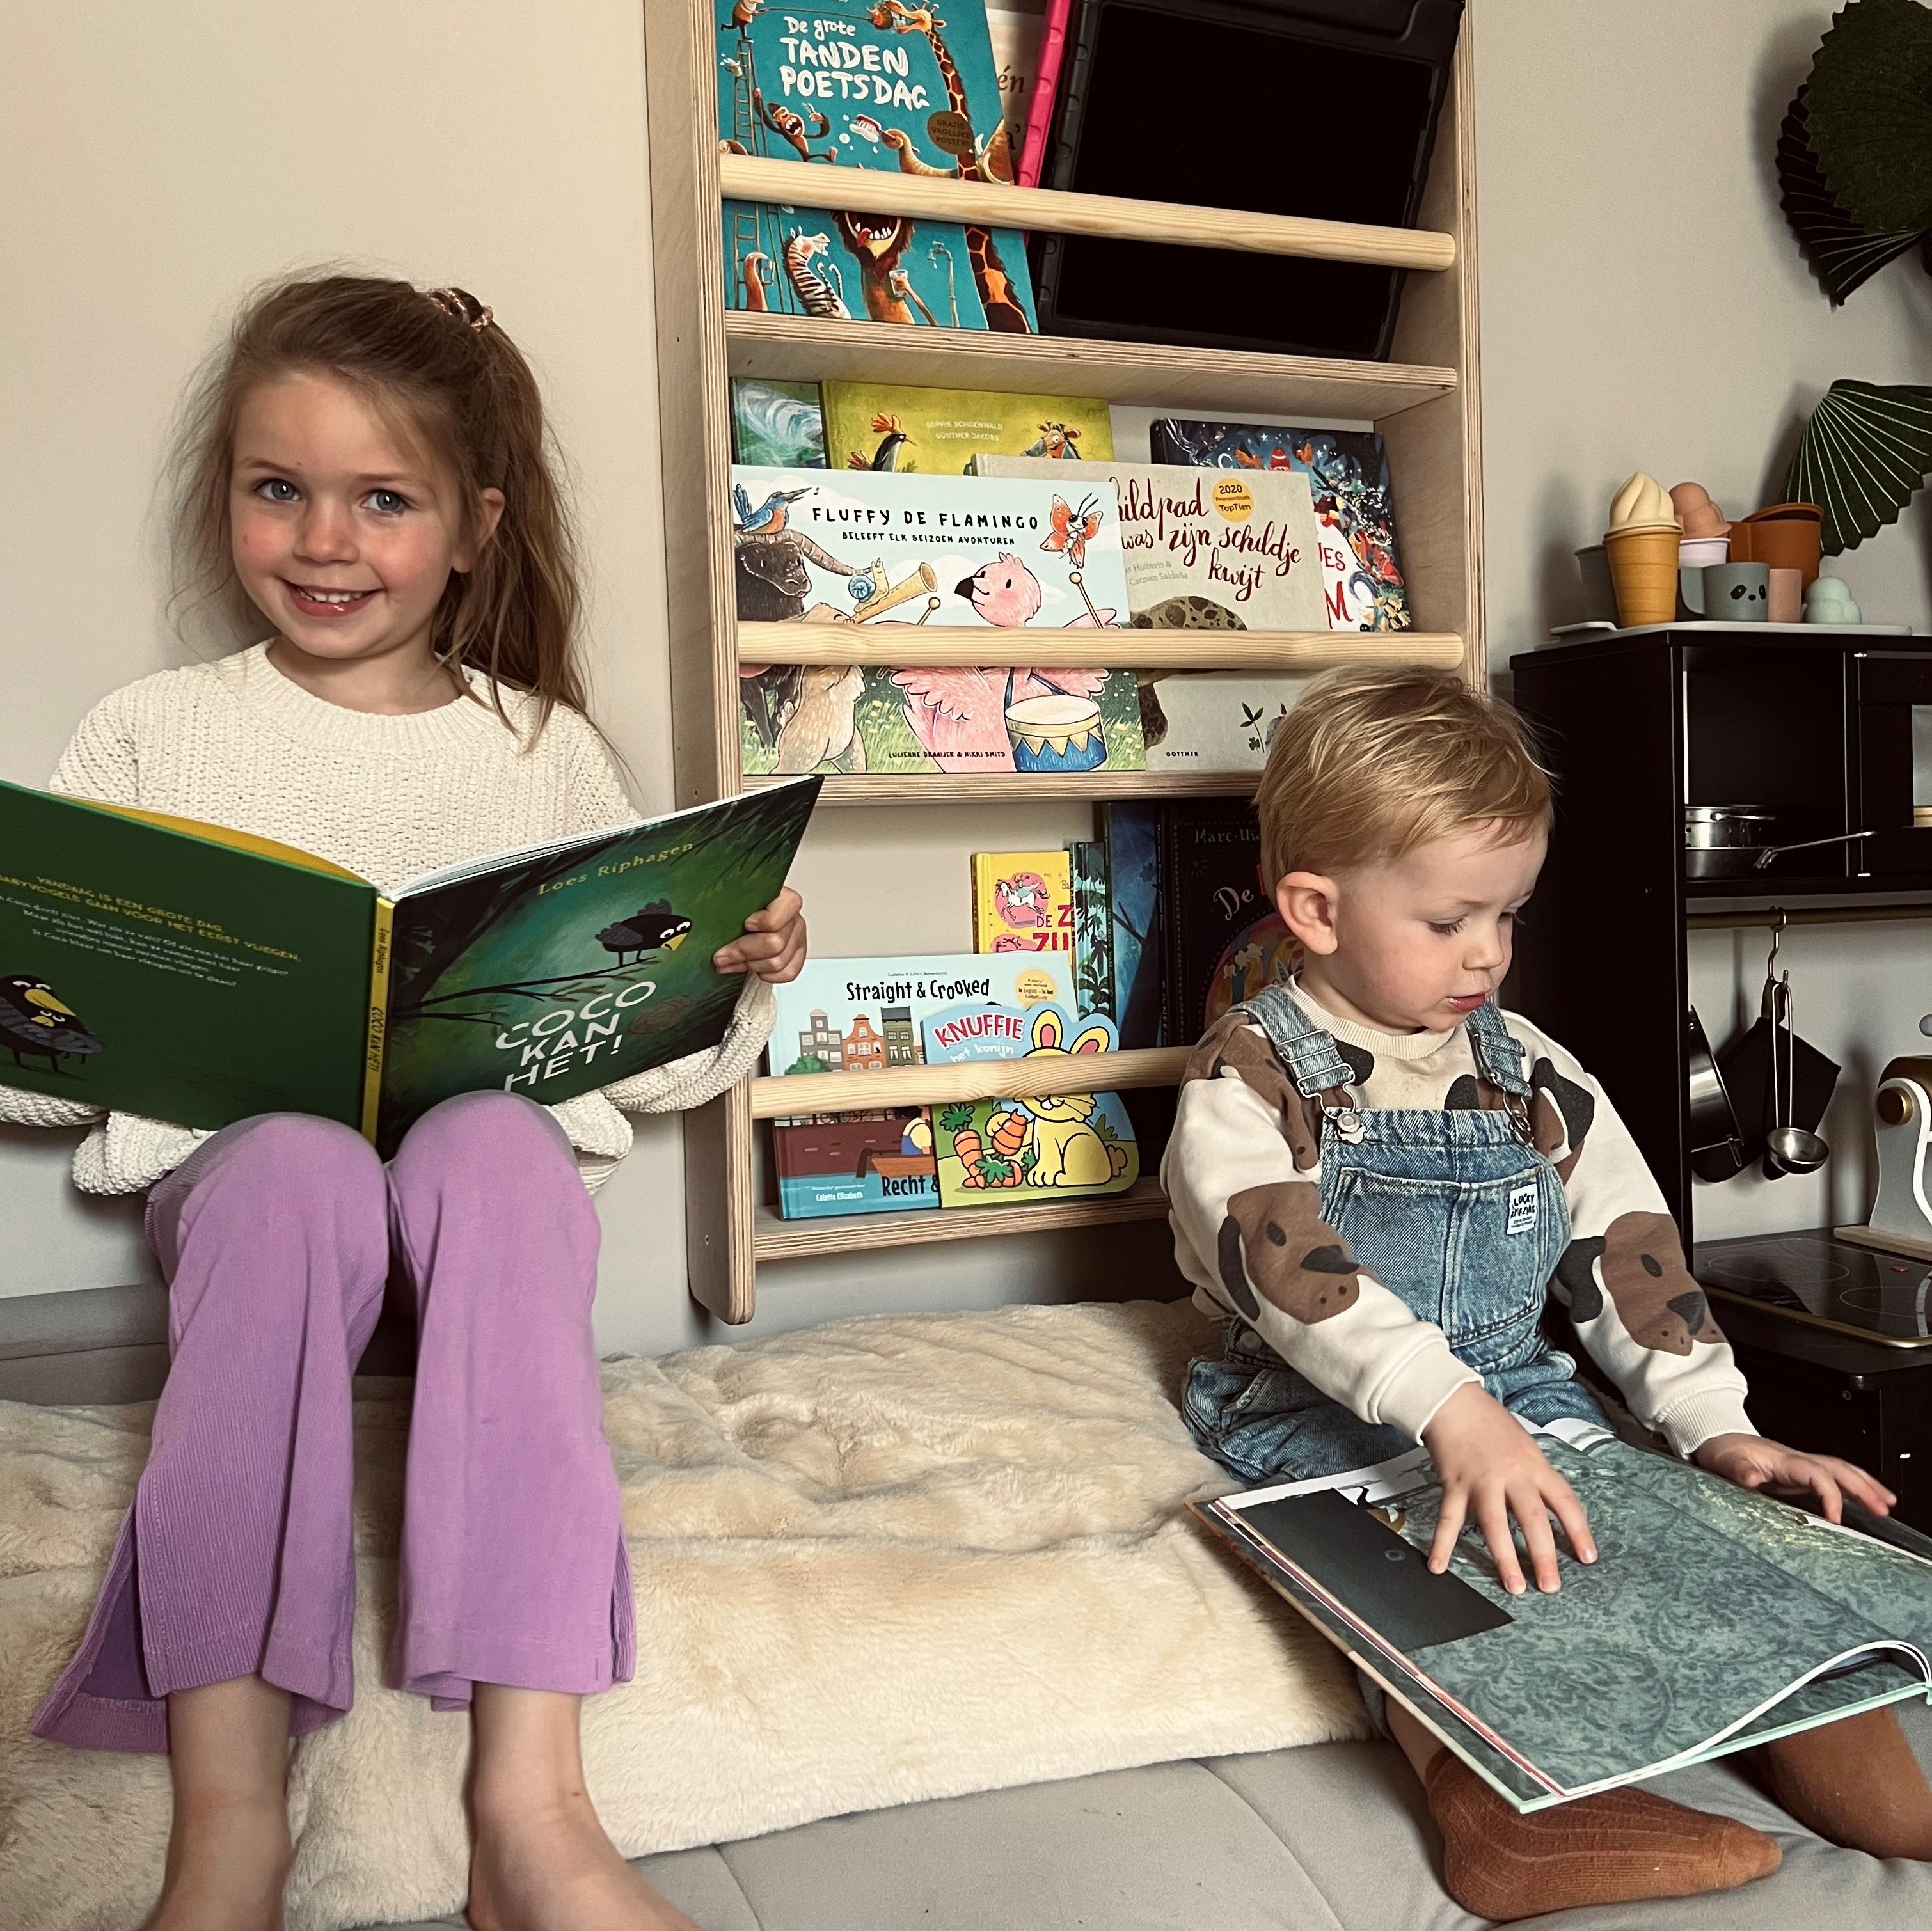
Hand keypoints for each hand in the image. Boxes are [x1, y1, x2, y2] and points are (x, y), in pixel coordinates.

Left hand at [712, 886, 805, 982]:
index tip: (745, 925)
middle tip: (721, 956)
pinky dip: (766, 975)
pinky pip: (787, 973)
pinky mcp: (797, 957)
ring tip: (731, 962)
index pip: (782, 910)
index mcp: (781, 897)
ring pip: (778, 962)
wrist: (743, 922)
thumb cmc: (737, 910)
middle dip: (743, 952)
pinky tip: (752, 967)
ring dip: (750, 965)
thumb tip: (704, 914)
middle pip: (775, 943)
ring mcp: (797, 938)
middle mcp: (793, 917)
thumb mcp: (732, 900)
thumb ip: (726, 903)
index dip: (762, 921)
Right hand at [1420, 1383, 1597, 1594]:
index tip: (1587, 1557)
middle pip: (1531, 1518)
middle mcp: (1511, 1475)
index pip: (1564, 1501)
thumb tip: (1553, 1512)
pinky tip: (1439, 1565)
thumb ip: (1538, 1479)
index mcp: (1534, 1466)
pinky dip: (1442, 1544)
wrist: (1455, 1403)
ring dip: (1504, 1557)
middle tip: (1550, 1585)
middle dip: (1543, 1555)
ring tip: (1514, 1585)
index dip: (1578, 1530)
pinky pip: (1449, 1519)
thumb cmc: (1492, 1425)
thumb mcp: (1527, 1448)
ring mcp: (1481, 1481)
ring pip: (1494, 1524)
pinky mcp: (1454, 1485)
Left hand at [1693, 1432, 1895, 1522]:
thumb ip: (1739, 1470)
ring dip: (1865, 1484)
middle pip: (1839, 1469)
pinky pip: (1832, 1475)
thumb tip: (1750, 1478)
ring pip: (1840, 1470)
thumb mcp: (1724, 1461)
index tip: (1836, 1518)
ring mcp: (1799, 1465)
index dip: (1830, 1495)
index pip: (1817, 1475)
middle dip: (1864, 1487)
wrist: (1715, 1438)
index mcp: (1783, 1459)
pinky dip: (1852, 1485)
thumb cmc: (1722, 1450)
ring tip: (1886, 1503)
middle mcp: (1796, 1460)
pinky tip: (1862, 1497)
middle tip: (1883, 1508)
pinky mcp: (1798, 1472)